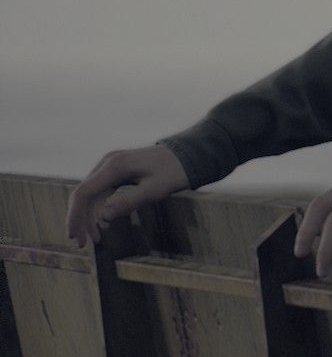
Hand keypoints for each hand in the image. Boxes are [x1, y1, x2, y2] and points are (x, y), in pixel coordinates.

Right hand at [65, 146, 189, 245]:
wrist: (190, 153)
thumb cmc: (175, 171)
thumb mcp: (155, 190)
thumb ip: (128, 202)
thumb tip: (101, 218)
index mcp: (114, 166)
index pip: (83, 193)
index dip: (75, 217)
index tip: (74, 238)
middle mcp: (108, 163)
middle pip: (84, 194)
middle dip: (81, 220)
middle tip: (84, 245)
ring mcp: (112, 165)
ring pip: (92, 195)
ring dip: (90, 217)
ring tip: (96, 239)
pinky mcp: (118, 171)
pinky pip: (102, 191)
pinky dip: (100, 208)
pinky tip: (104, 224)